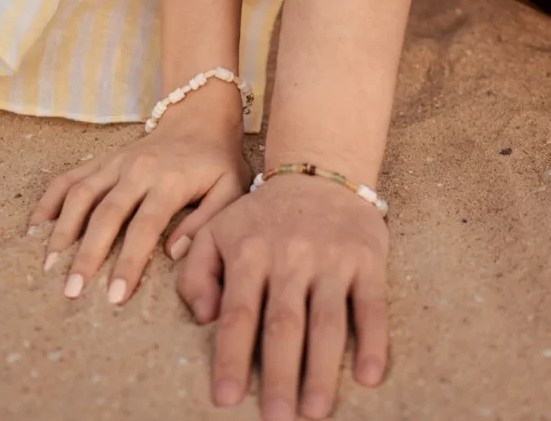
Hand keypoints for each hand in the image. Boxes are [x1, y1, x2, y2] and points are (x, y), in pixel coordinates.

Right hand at [30, 82, 248, 303]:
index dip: (128, 262)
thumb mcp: (230, 189)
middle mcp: (138, 170)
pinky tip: (37, 227)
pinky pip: (70, 178)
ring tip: (48, 265)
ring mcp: (116, 162)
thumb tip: (172, 252)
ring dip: (62, 230)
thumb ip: (207, 220)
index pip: (145, 227)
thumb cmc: (217, 161)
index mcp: (171, 181)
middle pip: (106, 214)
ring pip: (80, 195)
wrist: (199, 119)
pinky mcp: (103, 159)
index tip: (115, 296)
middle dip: (87, 255)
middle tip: (72, 290)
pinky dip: (51, 201)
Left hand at [177, 173, 388, 420]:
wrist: (319, 174)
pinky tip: (370, 376)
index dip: (230, 357)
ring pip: (327, 321)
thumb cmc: (262, 214)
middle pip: (283, 324)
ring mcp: (331, 259)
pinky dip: (373, 340)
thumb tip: (203, 318)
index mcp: (249, 251)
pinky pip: (372, 305)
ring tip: (315, 412)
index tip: (224, 399)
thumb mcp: (217, 229)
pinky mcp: (366, 260)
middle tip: (276, 420)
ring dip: (322, 370)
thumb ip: (196, 270)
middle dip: (278, 376)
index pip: (237, 313)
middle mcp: (290, 256)